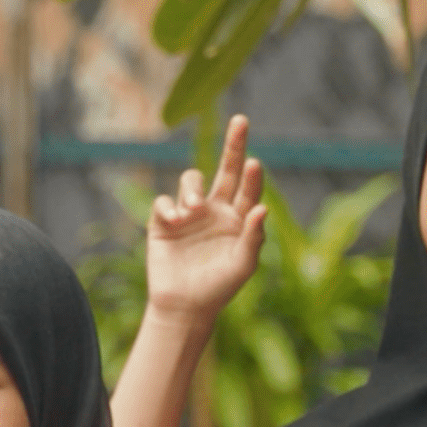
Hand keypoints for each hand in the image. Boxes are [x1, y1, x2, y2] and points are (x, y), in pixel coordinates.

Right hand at [146, 116, 265, 325]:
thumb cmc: (219, 288)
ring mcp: (189, 213)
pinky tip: (175, 221)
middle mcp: (216, 209)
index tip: (254, 162)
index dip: (252, 174)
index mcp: (239, 217)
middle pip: (226, 168)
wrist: (184, 306)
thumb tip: (262, 208)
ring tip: (193, 208)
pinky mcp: (164, 221)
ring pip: (192, 180)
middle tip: (241, 119)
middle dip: (233, 143)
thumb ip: (254, 237)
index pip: (248, 187)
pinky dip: (169, 207)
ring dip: (193, 187)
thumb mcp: (243, 265)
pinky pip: (164, 202)